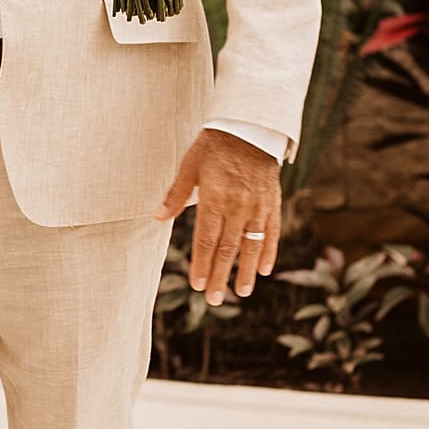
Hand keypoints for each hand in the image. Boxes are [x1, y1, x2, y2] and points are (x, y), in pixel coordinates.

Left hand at [157, 128, 281, 304]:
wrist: (250, 128)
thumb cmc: (214, 145)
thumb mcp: (190, 165)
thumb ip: (176, 195)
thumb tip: (157, 217)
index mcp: (215, 199)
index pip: (207, 240)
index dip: (202, 264)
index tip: (198, 285)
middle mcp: (238, 207)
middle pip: (228, 249)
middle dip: (221, 276)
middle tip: (216, 300)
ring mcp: (257, 207)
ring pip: (251, 245)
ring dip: (246, 271)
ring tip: (242, 292)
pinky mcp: (271, 203)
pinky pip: (271, 232)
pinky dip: (268, 251)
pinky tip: (265, 269)